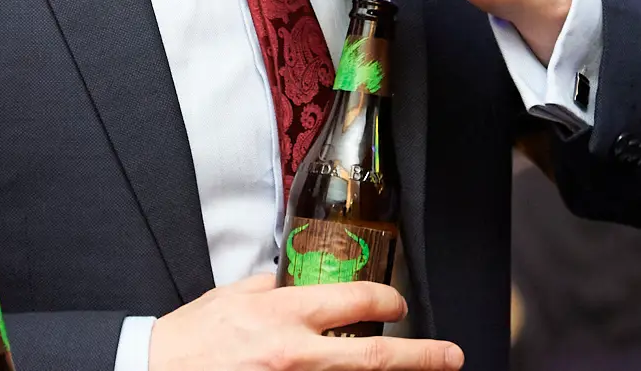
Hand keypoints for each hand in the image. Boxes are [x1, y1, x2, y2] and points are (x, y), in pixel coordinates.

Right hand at [149, 275, 463, 370]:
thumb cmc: (190, 339)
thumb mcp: (231, 296)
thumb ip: (270, 290)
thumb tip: (294, 284)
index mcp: (284, 314)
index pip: (355, 300)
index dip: (387, 298)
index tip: (397, 301)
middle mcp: (296, 354)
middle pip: (374, 356)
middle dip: (421, 356)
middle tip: (450, 357)